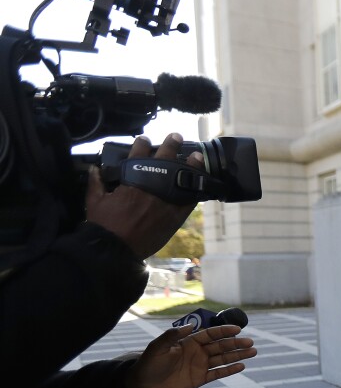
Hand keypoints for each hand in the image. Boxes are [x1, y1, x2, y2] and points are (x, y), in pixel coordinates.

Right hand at [86, 133, 204, 259]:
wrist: (116, 250)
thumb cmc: (103, 226)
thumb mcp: (94, 201)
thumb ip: (95, 182)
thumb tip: (93, 168)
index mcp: (132, 181)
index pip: (138, 155)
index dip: (142, 144)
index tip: (145, 139)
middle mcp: (152, 187)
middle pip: (165, 161)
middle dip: (171, 146)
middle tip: (176, 136)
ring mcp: (166, 202)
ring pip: (182, 178)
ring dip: (190, 165)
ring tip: (197, 156)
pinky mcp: (175, 217)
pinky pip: (189, 200)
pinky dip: (195, 191)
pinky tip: (200, 183)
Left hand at [125, 324, 256, 387]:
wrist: (143, 384)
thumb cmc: (149, 363)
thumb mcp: (157, 347)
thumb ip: (172, 336)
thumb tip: (190, 326)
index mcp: (189, 341)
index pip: (211, 334)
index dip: (224, 331)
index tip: (238, 329)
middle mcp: (198, 352)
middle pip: (221, 346)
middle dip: (236, 344)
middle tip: (250, 342)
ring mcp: (200, 365)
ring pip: (223, 359)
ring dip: (238, 355)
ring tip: (253, 352)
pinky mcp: (200, 379)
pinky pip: (218, 373)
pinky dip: (230, 370)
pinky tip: (241, 366)